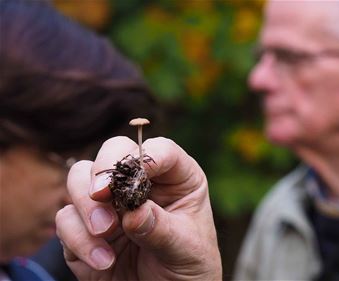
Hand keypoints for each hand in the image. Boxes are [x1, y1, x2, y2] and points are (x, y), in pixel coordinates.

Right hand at [55, 136, 221, 280]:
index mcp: (174, 179)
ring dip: (86, 204)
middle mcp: (139, 183)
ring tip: (105, 232)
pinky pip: (66, 219)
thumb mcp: (186, 248)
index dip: (146, 156)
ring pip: (79, 178)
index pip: (160, 150)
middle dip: (104, 170)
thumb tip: (133, 213)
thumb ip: (161, 229)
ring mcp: (110, 203)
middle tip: (102, 194)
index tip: (136, 175)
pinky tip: (103, 261)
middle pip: (113, 151)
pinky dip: (78, 238)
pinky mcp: (85, 227)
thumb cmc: (187, 266)